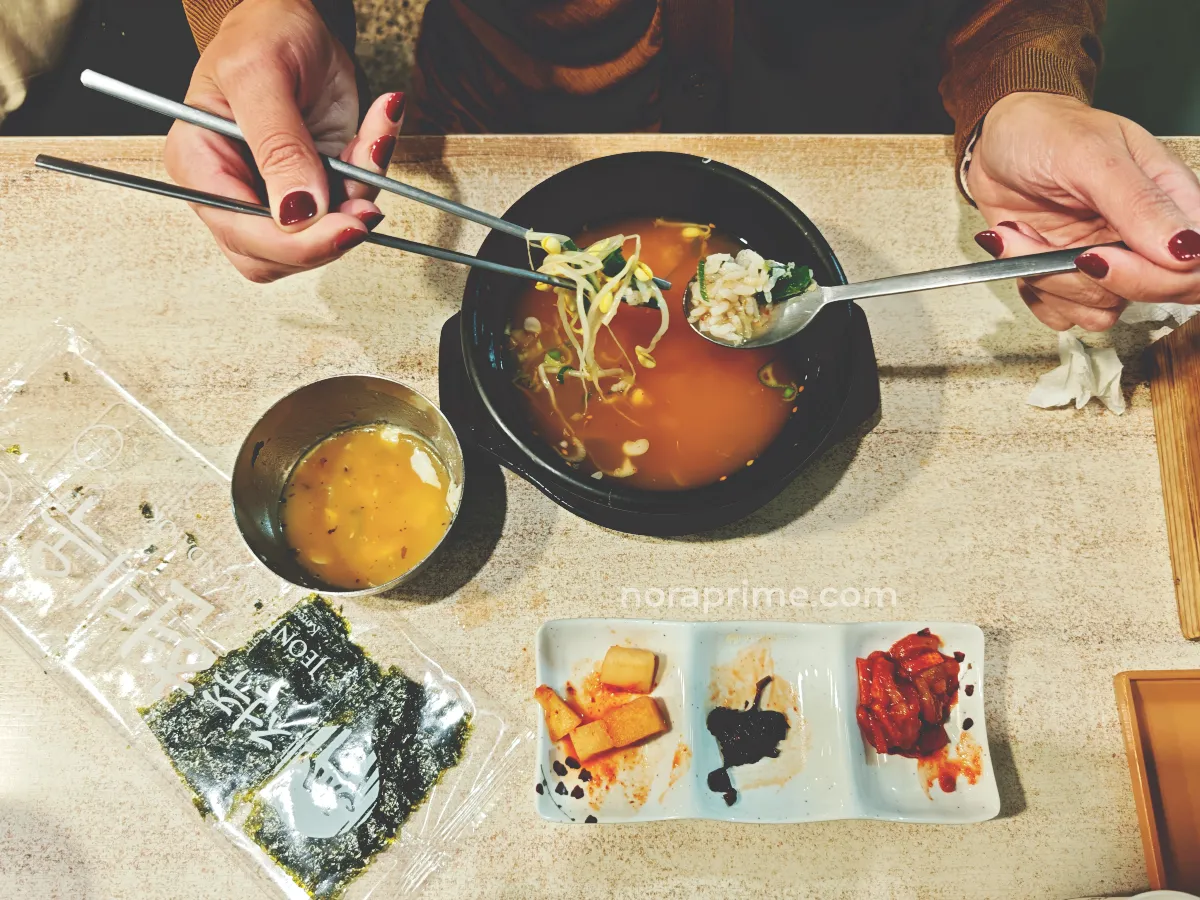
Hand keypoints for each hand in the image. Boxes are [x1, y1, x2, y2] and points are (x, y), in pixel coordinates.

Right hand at [165, 0, 406, 282]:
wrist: (296, 18)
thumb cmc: (264, 34)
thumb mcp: (262, 75)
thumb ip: (278, 145)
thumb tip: (298, 212)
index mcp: (200, 163)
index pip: (240, 231)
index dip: (294, 243)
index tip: (344, 226)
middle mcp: (232, 189)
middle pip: (275, 255)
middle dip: (329, 236)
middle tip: (368, 205)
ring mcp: (274, 195)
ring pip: (319, 240)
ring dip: (358, 200)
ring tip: (373, 140)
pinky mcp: (315, 189)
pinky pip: (349, 207)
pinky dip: (372, 176)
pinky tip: (378, 132)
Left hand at [967, 92, 1199, 330]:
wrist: (997, 142)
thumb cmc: (1046, 130)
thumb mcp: (1091, 153)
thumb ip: (1138, 201)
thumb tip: (1184, 246)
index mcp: (1170, 200)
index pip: (1194, 265)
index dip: (1153, 278)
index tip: (1097, 256)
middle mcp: (1143, 238)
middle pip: (1149, 295)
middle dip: (1088, 280)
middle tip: (1052, 246)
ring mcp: (1106, 260)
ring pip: (1098, 309)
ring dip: (1047, 279)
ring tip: (1019, 233)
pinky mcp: (1067, 277)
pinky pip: (1063, 313)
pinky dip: (1034, 290)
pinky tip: (1018, 249)